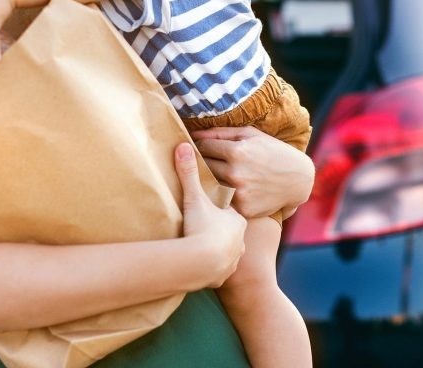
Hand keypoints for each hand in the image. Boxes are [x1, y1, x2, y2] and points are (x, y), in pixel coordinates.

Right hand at [174, 142, 245, 287]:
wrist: (201, 263)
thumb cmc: (201, 228)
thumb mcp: (194, 198)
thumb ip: (189, 173)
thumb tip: (183, 146)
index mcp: (237, 218)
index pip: (229, 211)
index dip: (219, 209)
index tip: (209, 209)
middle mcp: (240, 239)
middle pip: (230, 232)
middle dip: (220, 230)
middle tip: (204, 227)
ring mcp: (234, 258)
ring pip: (228, 251)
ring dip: (217, 250)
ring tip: (203, 247)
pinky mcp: (223, 276)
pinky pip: (219, 270)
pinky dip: (213, 267)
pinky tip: (203, 265)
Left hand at [192, 126, 314, 218]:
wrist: (298, 180)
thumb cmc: (273, 151)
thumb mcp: (251, 134)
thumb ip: (221, 132)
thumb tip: (194, 135)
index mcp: (237, 151)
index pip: (203, 147)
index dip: (200, 146)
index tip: (200, 147)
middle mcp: (236, 173)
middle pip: (204, 166)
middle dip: (203, 162)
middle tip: (205, 161)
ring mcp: (239, 193)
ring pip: (210, 184)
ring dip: (211, 179)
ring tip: (219, 174)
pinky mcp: (243, 209)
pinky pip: (223, 200)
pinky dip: (224, 195)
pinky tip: (231, 189)